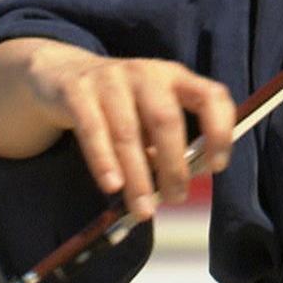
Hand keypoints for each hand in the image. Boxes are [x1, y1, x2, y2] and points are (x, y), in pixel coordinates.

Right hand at [3, 39, 235, 220]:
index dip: (220, 130)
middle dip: (173, 164)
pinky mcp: (77, 91)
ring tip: (143, 209)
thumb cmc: (119, 104)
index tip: (217, 167)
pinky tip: (112, 186)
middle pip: (165, 119)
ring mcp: (110, 79)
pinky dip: (103, 161)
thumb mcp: (149, 114)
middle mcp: (146, 73)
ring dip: (138, 176)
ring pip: (127, 132)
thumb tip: (185, 179)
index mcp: (174, 77)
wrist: (63, 73)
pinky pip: (92, 130)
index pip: (211, 96)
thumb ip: (167, 142)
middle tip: (175, 199)